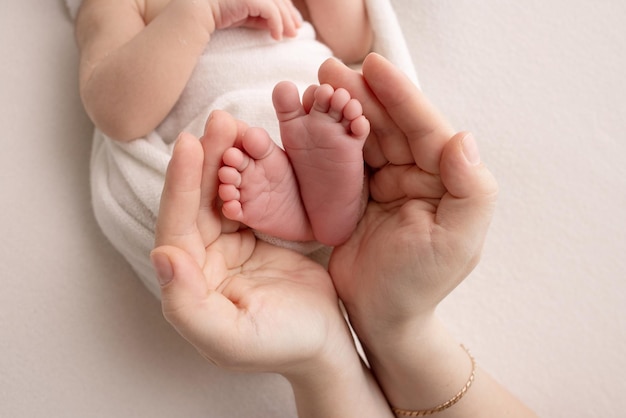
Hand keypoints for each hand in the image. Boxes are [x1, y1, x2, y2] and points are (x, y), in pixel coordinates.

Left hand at [150, 111, 347, 375]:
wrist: (325, 343)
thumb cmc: (282, 345)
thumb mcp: (231, 338)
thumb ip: (187, 306)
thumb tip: (161, 256)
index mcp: (189, 283)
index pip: (177, 227)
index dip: (180, 186)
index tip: (188, 144)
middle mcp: (200, 261)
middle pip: (196, 202)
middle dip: (204, 160)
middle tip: (218, 120)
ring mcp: (226, 245)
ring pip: (219, 194)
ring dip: (223, 158)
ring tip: (232, 123)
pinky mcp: (252, 235)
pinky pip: (244, 196)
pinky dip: (246, 171)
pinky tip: (252, 146)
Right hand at [210, 0, 301, 39]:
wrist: (197, 10)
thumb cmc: (218, 13)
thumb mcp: (243, 15)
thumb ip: (258, 17)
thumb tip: (276, 27)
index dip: (287, 8)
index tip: (293, 23)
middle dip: (290, 14)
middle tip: (296, 31)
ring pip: (278, 5)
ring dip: (286, 22)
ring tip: (289, 36)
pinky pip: (271, 11)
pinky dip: (277, 24)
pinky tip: (277, 37)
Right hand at [319, 54, 498, 339]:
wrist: (380, 318)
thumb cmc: (419, 285)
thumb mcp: (457, 242)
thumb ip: (470, 190)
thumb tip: (463, 138)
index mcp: (444, 179)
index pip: (424, 129)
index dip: (400, 96)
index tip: (374, 67)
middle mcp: (415, 175)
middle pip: (388, 126)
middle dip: (361, 96)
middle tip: (329, 71)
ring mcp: (383, 184)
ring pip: (362, 139)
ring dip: (340, 112)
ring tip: (315, 89)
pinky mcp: (354, 196)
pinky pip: (340, 162)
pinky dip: (325, 141)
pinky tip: (308, 122)